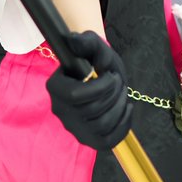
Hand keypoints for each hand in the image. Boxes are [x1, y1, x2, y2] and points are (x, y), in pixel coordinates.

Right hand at [46, 31, 132, 149]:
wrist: (102, 79)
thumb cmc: (96, 62)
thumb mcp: (95, 48)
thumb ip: (86, 42)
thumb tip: (73, 40)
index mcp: (55, 87)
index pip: (75, 96)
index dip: (100, 87)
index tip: (109, 75)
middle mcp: (60, 110)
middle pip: (92, 110)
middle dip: (114, 94)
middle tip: (118, 82)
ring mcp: (73, 128)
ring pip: (102, 126)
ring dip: (120, 107)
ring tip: (122, 94)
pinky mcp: (87, 140)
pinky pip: (108, 141)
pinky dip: (123, 124)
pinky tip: (126, 109)